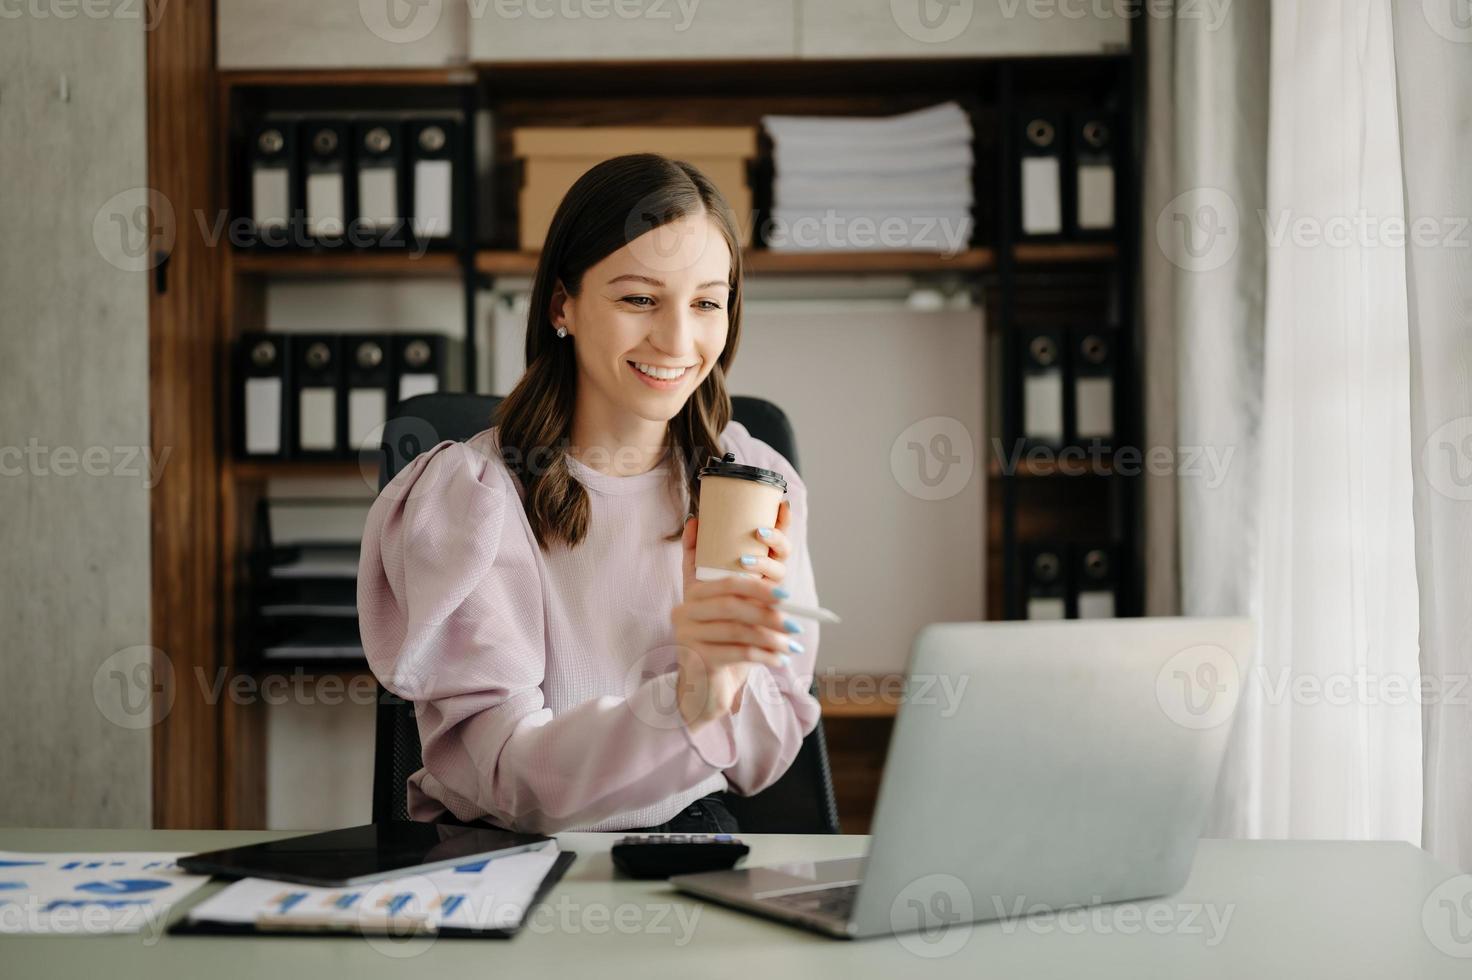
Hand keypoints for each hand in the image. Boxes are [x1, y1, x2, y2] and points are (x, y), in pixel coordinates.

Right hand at [671, 512, 798, 729]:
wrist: (703, 687)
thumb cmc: (723, 640)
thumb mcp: (729, 606)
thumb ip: (739, 572)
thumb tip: (749, 517)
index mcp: (693, 590)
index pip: (727, 579)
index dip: (757, 579)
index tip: (786, 589)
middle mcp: (684, 609)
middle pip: (733, 602)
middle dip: (769, 609)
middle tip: (795, 619)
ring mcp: (686, 634)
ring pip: (737, 629)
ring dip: (771, 637)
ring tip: (792, 643)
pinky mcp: (695, 658)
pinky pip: (736, 654)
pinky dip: (764, 657)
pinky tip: (780, 660)